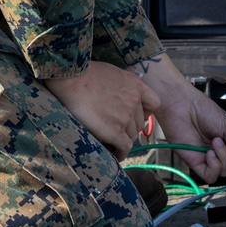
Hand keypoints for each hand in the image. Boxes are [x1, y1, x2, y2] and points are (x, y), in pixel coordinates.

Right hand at [43, 61, 160, 160]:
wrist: (72, 79)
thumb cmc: (83, 73)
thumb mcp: (110, 72)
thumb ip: (119, 84)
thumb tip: (115, 93)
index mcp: (135, 85)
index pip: (154, 103)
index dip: (145, 112)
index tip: (134, 115)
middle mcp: (134, 101)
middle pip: (140, 122)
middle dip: (129, 127)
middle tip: (116, 131)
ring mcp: (126, 117)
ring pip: (132, 136)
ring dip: (123, 140)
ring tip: (112, 143)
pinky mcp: (115, 131)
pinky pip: (125, 147)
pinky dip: (121, 152)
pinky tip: (115, 154)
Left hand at [132, 53, 225, 183]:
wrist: (183, 105)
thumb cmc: (201, 109)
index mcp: (225, 142)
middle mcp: (216, 152)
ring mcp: (206, 158)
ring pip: (224, 173)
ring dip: (225, 159)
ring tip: (216, 143)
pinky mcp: (195, 162)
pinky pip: (210, 176)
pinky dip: (215, 166)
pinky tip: (210, 153)